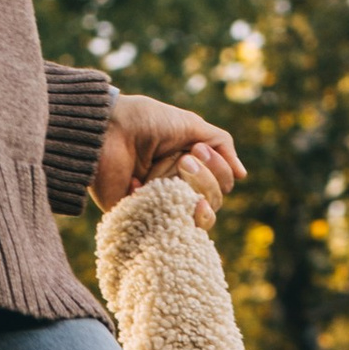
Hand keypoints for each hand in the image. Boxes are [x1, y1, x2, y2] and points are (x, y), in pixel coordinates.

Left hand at [89, 92, 245, 227]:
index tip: (196, 149)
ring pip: (193, 218)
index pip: (221, 185)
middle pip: (212, 202)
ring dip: (183, 191)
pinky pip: (164, 228)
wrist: (107, 130)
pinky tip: (139, 186)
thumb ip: (220, 145)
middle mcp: (178, 189)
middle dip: (201, 178)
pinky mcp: (139, 218)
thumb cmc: (146, 121)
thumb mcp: (190, 125)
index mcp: (192, 169)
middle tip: (181, 160)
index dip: (216, 170)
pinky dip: (158, 205)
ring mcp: (160, 206)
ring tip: (161, 174)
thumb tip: (241, 175)